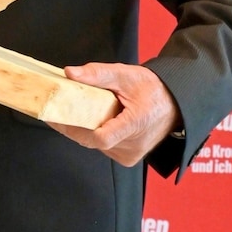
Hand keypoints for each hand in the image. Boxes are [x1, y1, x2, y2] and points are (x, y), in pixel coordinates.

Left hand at [47, 63, 180, 166]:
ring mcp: (131, 155)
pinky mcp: (128, 158)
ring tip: (76, 112)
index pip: (99, 137)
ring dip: (84, 130)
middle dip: (72, 126)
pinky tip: (94, 121)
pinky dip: (95, 135)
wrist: (175, 105)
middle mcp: (133, 146)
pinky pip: (104, 148)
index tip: (56, 116)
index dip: (74, 128)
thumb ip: (97, 74)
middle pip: (92, 141)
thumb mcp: (125, 75)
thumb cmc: (152, 89)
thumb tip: (69, 73)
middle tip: (56, 109)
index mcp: (134, 125)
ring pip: (96, 145)